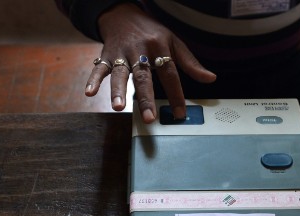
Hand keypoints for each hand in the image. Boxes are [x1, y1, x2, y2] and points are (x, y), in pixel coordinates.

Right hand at [85, 3, 216, 122]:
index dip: (176, 94)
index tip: (179, 113)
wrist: (124, 14)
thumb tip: (210, 79)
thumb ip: (190, 63)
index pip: (170, 74)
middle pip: (144, 76)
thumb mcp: (174, 42)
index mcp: (160, 47)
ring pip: (120, 74)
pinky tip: (89, 93)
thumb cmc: (151, 32)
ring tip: (118, 107)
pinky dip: (93, 80)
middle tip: (149, 117)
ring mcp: (122, 53)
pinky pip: (99, 69)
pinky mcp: (106, 56)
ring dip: (118, 91)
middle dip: (146, 98)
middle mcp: (140, 50)